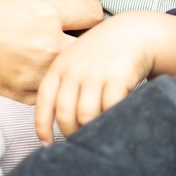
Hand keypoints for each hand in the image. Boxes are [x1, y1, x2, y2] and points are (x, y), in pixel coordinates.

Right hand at [0, 0, 103, 102]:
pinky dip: (44, 87)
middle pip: (90, 46)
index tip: (88, 16)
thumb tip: (49, 14)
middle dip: (88, 43)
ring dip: (68, 67)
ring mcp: (33, 71)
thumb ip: (35, 9)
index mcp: (44, 11)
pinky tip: (37, 78)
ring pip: (71, 73)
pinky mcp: (17, 93)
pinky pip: (45, 93)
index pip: (93, 12)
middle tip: (81, 41)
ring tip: (59, 62)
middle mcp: (45, 42)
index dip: (93, 13)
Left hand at [34, 11, 175, 141]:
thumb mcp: (75, 61)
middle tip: (79, 140)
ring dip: (91, 131)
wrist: (133, 32)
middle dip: (71, 133)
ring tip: (96, 134)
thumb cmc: (102, 51)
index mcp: (60, 67)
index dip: (42, 126)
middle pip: (65, 114)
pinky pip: (109, 109)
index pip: (44, 101)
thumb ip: (64, 84)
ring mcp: (95, 74)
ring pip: (86, 116)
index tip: (46, 143)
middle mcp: (74, 70)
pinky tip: (113, 124)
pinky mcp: (117, 78)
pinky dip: (111, 121)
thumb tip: (56, 119)